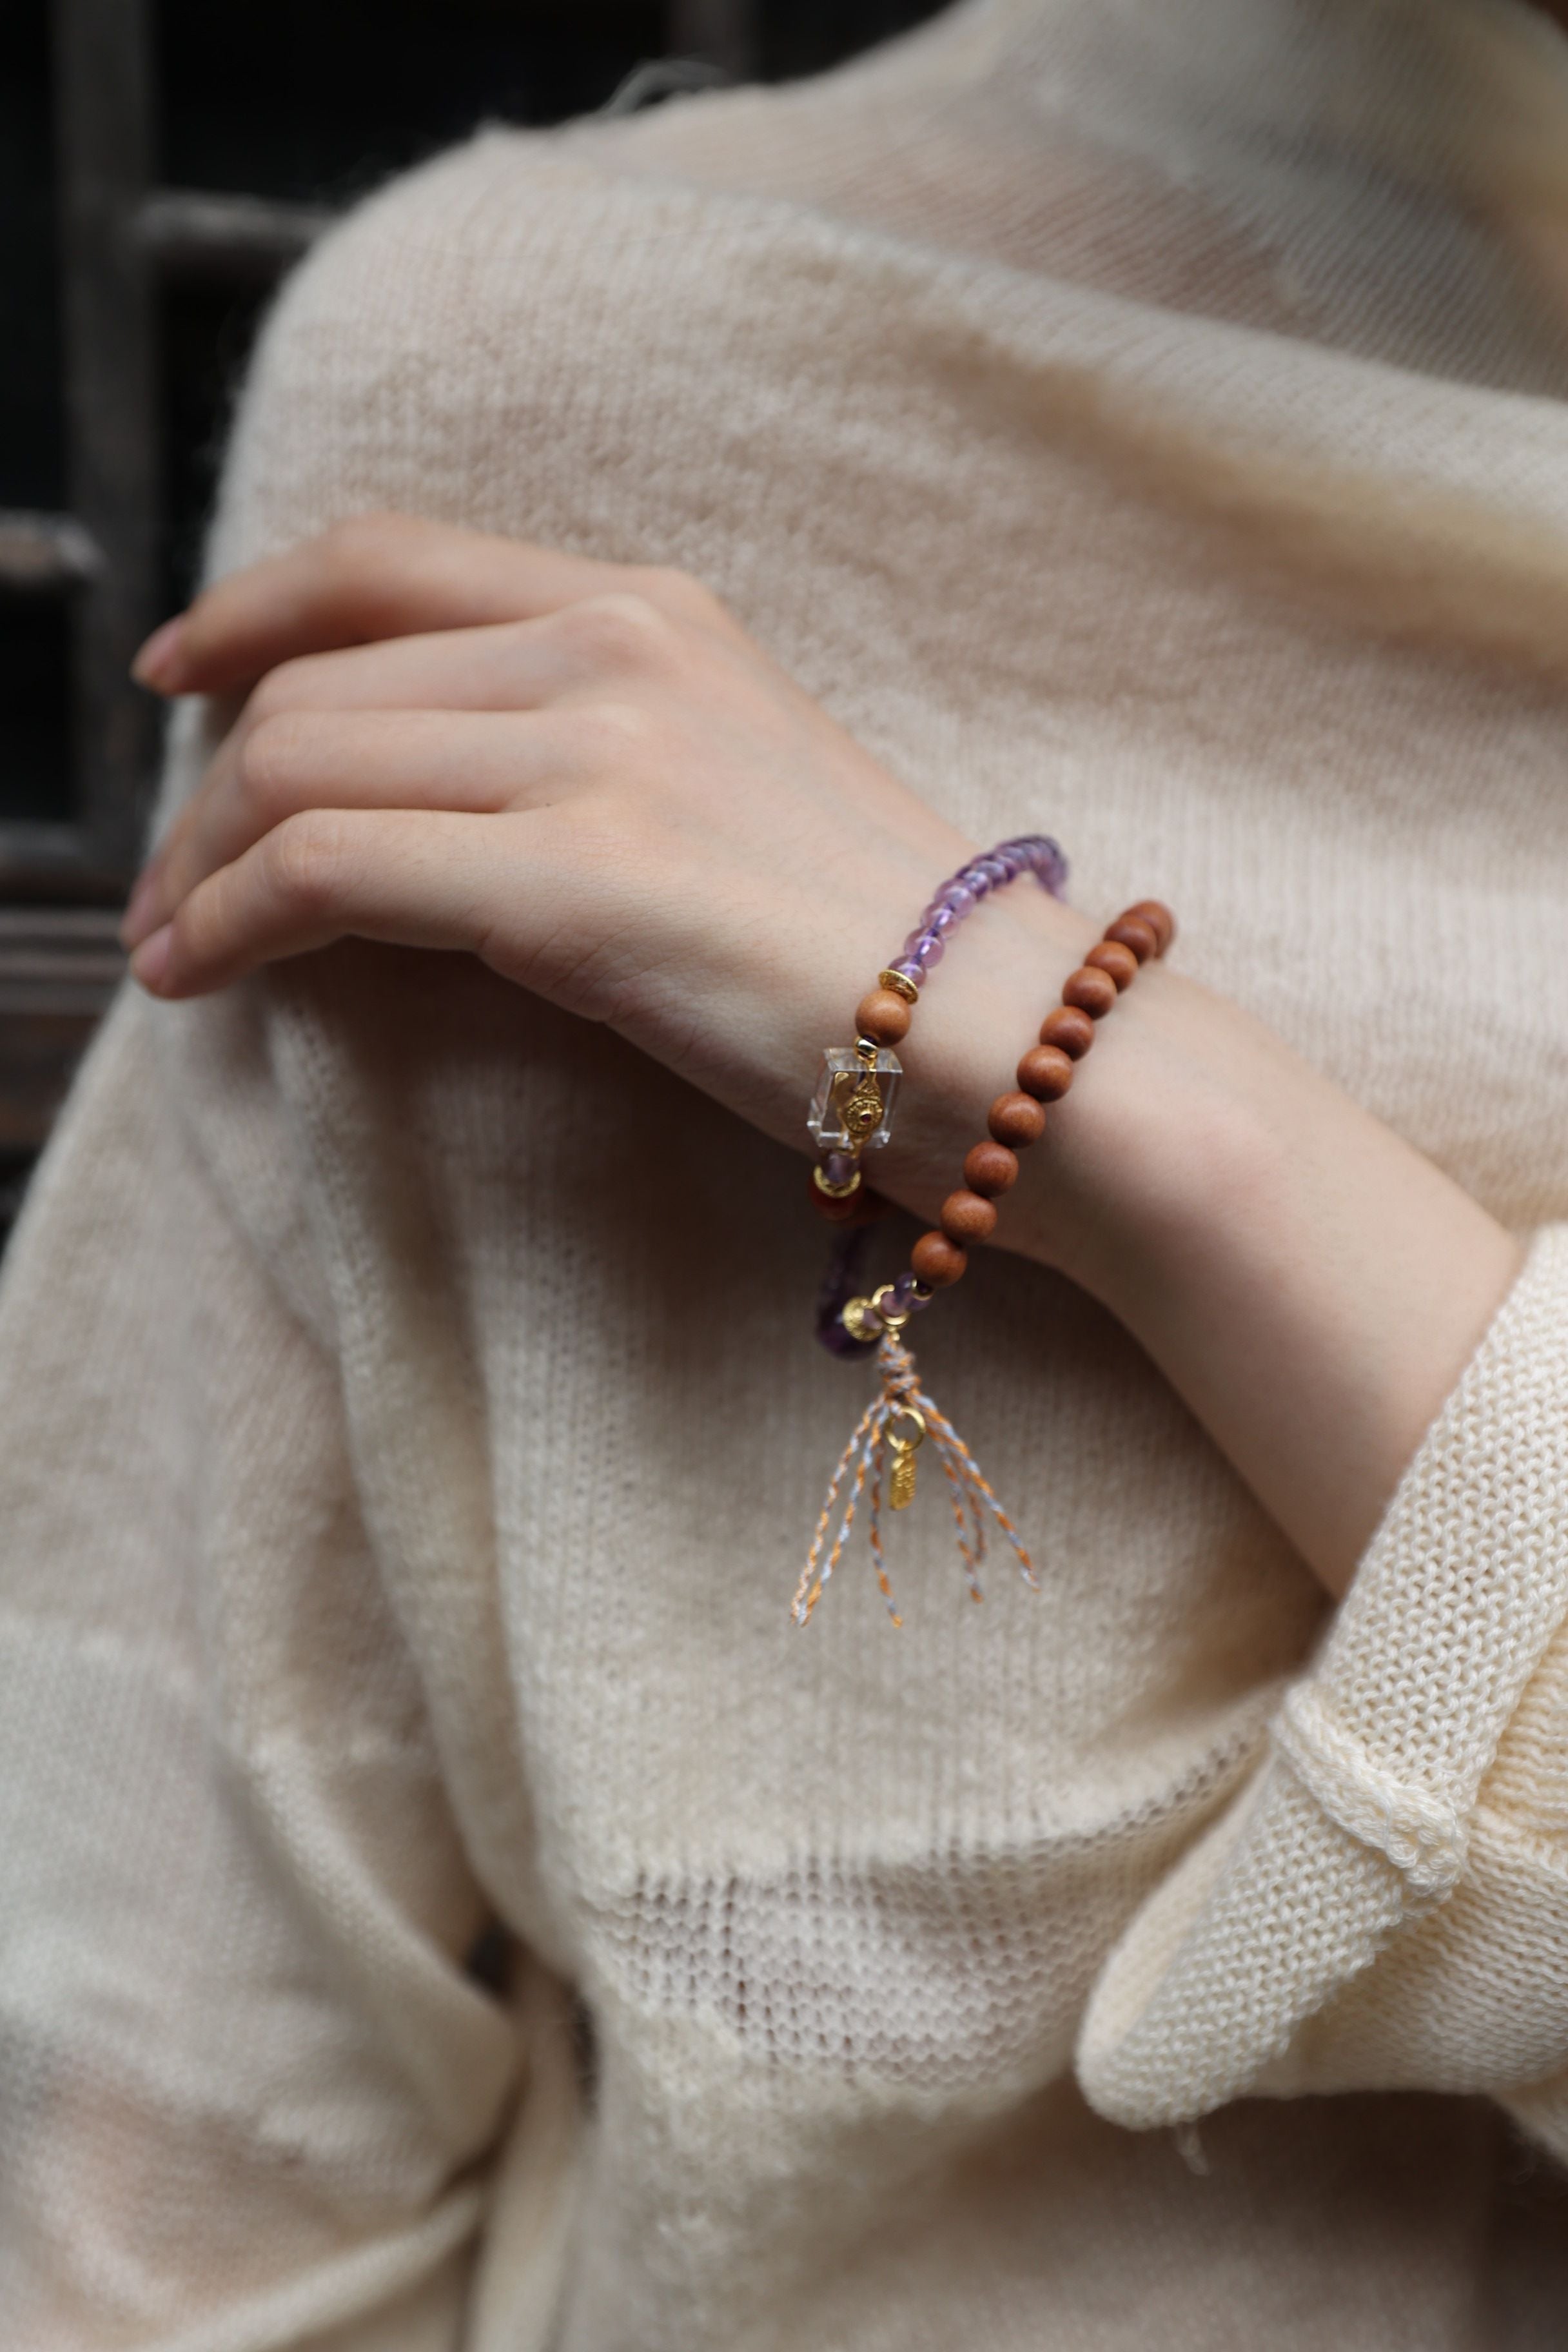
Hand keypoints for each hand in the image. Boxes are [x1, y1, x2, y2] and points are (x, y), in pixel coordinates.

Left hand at [124, 513, 1082, 1182]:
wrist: (1028, 1048)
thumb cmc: (892, 958)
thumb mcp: (730, 793)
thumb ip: (592, 751)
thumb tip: (427, 798)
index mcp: (661, 610)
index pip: (390, 559)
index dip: (253, 608)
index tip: (180, 676)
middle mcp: (622, 646)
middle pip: (317, 681)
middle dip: (209, 793)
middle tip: (174, 894)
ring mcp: (606, 755)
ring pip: (301, 765)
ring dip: (203, 866)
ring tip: (179, 948)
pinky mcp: (585, 882)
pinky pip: (327, 868)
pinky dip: (233, 921)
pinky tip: (206, 976)